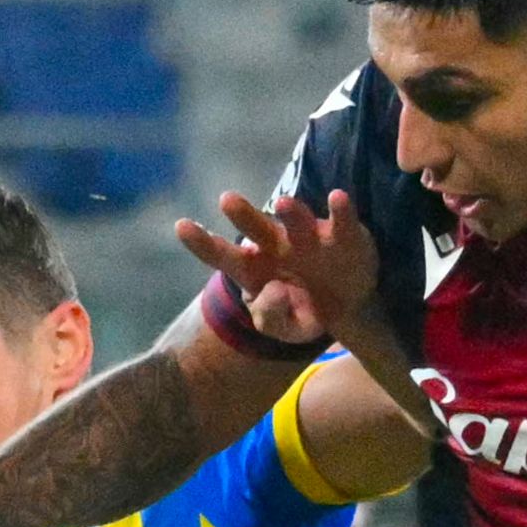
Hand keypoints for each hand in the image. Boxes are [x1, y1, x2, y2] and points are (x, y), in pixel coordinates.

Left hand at [175, 190, 377, 350]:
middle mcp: (277, 245)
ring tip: (282, 204)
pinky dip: (340, 210)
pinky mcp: (342, 235)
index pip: (223, 256)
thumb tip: (276, 290)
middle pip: (256, 229)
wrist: (345, 310)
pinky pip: (341, 221)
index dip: (203, 243)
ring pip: (297, 220)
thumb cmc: (302, 311)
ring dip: (291, 212)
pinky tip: (337, 197)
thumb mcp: (285, 329)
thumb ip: (272, 317)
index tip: (182, 226)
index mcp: (253, 268)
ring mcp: (309, 237)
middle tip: (227, 200)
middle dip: (243, 214)